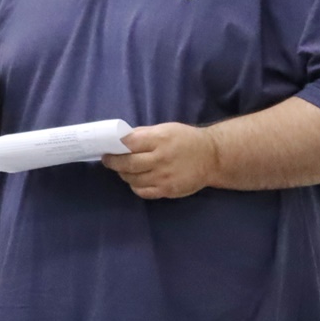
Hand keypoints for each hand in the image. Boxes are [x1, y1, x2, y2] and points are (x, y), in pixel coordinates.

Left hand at [102, 123, 219, 199]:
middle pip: (127, 164)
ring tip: (123, 169)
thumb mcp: (165, 129)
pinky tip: (136, 179)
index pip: (129, 144)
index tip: (107, 148)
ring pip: (132, 179)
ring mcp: (163, 177)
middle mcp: (160, 159)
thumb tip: (121, 139)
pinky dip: (135, 186)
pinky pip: (143, 191)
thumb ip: (143, 134)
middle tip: (108, 160)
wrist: (212, 157)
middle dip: (113, 162)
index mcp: (159, 140)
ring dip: (123, 174)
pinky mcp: (167, 190)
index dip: (115, 147)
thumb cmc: (186, 140)